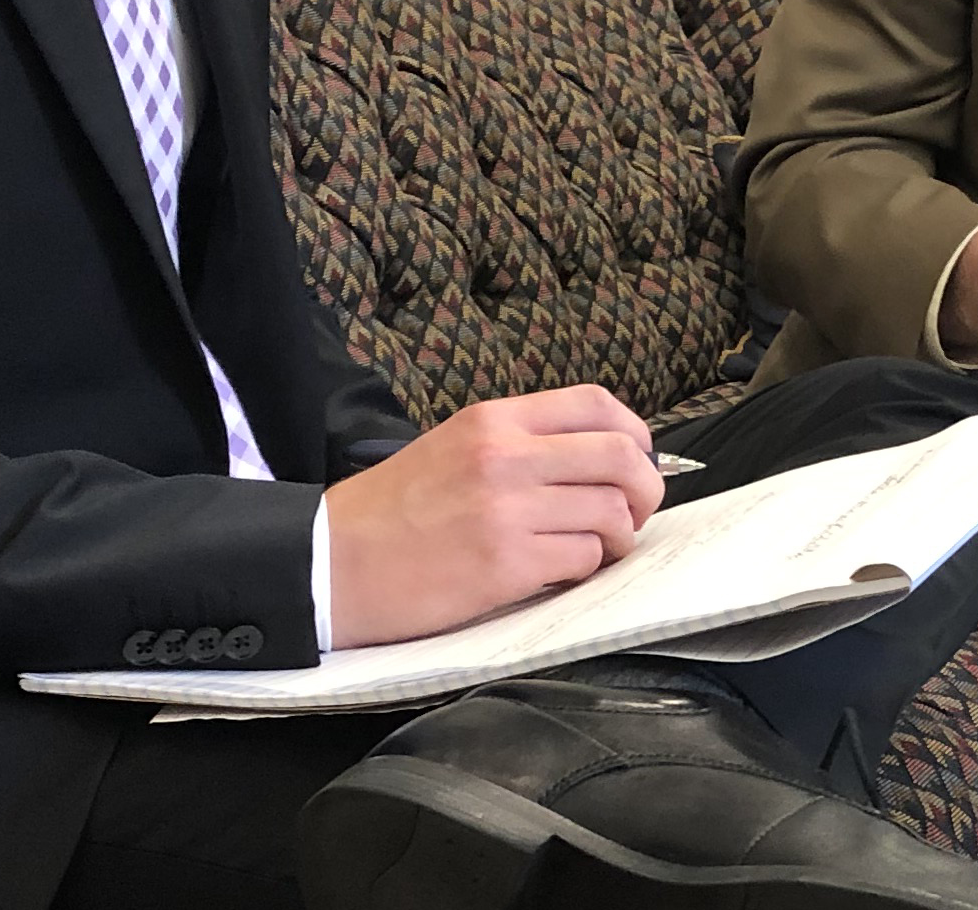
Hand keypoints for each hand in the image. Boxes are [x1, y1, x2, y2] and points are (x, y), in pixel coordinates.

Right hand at [321, 385, 662, 648]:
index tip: (637, 460)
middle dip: (645, 488)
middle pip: (619, 456)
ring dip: (618, 536)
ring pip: (611, 512)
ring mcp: (507, 511)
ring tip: (596, 549)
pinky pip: (582, 559)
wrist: (332, 562)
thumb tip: (599, 459)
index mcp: (494, 420)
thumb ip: (521, 444)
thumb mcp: (455, 446)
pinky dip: (585, 569)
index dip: (633, 434)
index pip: (596, 404)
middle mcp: (505, 456)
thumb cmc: (392, 512)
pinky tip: (560, 572)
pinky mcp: (505, 565)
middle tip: (635, 513)